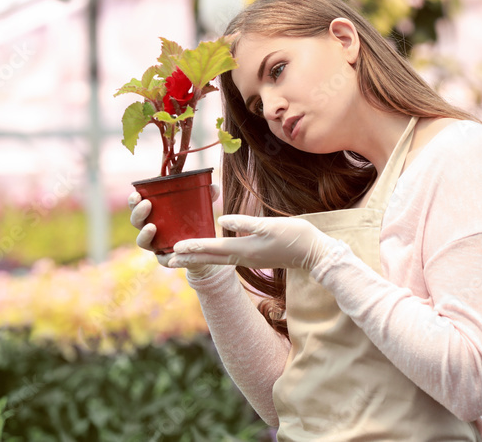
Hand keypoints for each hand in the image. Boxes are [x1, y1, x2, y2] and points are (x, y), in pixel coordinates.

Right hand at [129, 184, 222, 279]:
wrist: (204, 251)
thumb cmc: (197, 223)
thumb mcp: (201, 209)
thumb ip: (206, 197)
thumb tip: (213, 187)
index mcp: (154, 214)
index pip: (138, 206)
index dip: (134, 201)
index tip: (137, 194)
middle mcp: (150, 230)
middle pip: (136, 222)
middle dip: (138, 213)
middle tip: (146, 204)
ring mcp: (156, 245)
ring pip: (142, 241)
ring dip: (144, 234)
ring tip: (151, 227)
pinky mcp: (166, 260)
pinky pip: (162, 259)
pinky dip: (165, 256)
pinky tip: (171, 254)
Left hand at [169, 214, 337, 271]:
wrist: (314, 253)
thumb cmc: (296, 236)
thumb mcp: (271, 225)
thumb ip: (246, 223)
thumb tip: (221, 220)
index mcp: (246, 249)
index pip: (213, 248)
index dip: (193, 247)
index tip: (174, 247)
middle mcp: (245, 257)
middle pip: (211, 259)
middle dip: (189, 259)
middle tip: (167, 260)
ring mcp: (251, 260)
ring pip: (219, 260)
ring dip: (200, 260)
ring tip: (182, 259)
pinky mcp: (257, 258)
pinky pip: (229, 259)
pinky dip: (215, 257)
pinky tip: (213, 253)